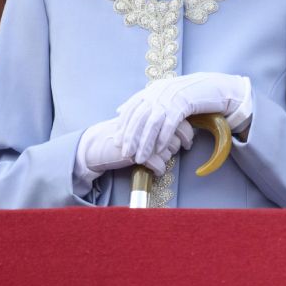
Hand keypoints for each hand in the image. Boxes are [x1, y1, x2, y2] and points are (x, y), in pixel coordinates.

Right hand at [76, 116, 192, 181]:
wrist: (97, 145)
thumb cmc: (123, 135)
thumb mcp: (140, 124)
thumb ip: (157, 123)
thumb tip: (181, 126)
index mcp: (151, 115)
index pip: (178, 121)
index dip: (186, 133)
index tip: (187, 142)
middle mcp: (148, 125)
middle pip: (175, 137)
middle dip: (177, 146)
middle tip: (177, 150)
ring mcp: (142, 140)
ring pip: (167, 151)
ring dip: (167, 158)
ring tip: (161, 159)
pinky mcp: (135, 154)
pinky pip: (157, 164)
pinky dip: (159, 169)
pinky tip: (157, 171)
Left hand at [117, 72, 250, 164]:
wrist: (214, 86)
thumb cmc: (189, 93)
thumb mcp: (165, 93)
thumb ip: (144, 101)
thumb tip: (120, 110)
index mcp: (153, 89)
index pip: (132, 108)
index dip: (123, 125)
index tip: (118, 140)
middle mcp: (159, 92)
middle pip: (139, 118)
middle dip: (131, 137)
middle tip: (126, 153)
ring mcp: (171, 97)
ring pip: (152, 124)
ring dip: (145, 143)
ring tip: (140, 158)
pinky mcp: (184, 103)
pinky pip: (170, 124)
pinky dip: (164, 138)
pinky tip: (161, 150)